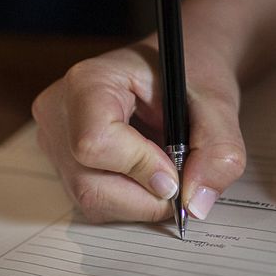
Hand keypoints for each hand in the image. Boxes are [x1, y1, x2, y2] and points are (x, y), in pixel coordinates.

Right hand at [32, 37, 245, 222]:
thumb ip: (219, 151)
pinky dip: (133, 203)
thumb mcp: (219, 105)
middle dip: (147, 196)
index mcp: (89, 81)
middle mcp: (60, 112)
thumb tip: (197, 204)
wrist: (179, 71)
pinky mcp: (65, 165)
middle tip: (181, 179)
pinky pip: (96, 203)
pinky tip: (151, 176)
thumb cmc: (192, 78)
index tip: (176, 171)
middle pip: (91, 184)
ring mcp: (56, 141)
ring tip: (168, 171)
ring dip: (143, 202)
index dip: (140, 167)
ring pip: (93, 201)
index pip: (95, 143)